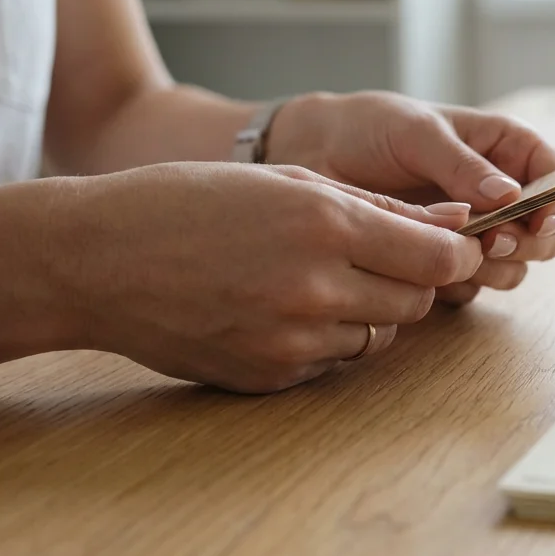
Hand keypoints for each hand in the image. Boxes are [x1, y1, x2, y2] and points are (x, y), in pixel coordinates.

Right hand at [49, 162, 481, 392]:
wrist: (96, 261)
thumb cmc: (189, 203)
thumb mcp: (288, 179)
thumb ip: (380, 205)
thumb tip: (458, 222)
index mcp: (326, 225)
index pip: (439, 259)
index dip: (456, 253)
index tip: (451, 247)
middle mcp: (317, 288)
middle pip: (418, 303)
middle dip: (410, 281)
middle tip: (373, 258)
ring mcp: (293, 340)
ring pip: (378, 337)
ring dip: (367, 312)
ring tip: (313, 280)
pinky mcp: (270, 376)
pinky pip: (332, 363)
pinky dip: (324, 339)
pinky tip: (278, 309)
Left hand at [265, 91, 554, 304]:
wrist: (315, 156)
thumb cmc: (368, 128)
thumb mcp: (416, 133)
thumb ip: (463, 165)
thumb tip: (509, 196)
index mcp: (508, 150)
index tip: (542, 219)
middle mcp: (502, 194)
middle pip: (550, 235)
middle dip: (528, 242)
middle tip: (489, 240)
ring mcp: (478, 232)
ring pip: (517, 267)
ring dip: (496, 267)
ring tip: (456, 250)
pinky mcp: (447, 263)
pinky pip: (474, 286)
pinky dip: (460, 283)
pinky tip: (427, 265)